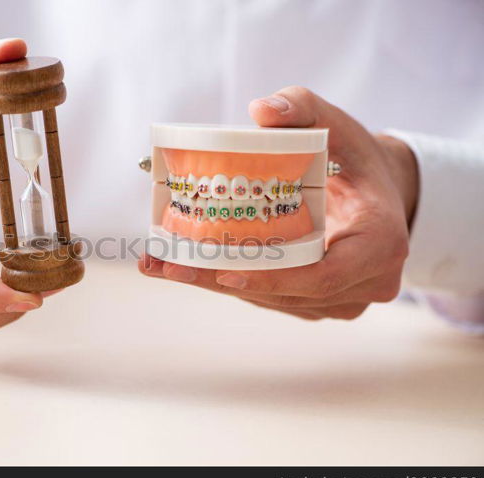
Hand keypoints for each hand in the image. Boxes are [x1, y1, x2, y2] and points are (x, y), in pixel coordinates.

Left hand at [139, 86, 418, 319]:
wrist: (375, 191)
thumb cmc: (355, 158)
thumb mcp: (335, 123)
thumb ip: (302, 108)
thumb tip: (261, 110)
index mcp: (380, 244)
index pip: (323, 275)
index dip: (272, 278)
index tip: (223, 272)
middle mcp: (367, 282)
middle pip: (286, 292)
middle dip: (222, 281)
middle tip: (168, 265)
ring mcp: (343, 299)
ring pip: (273, 299)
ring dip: (217, 284)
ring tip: (164, 266)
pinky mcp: (321, 303)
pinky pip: (273, 297)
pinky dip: (231, 283)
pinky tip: (187, 267)